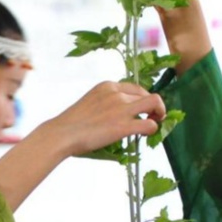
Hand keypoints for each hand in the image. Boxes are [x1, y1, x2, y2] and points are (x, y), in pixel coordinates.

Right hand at [38, 81, 165, 157]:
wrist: (62, 134)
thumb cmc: (72, 123)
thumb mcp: (90, 102)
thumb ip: (105, 103)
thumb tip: (116, 114)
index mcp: (107, 86)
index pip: (135, 87)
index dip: (142, 99)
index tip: (142, 110)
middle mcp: (117, 93)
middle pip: (147, 94)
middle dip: (153, 107)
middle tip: (151, 118)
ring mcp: (121, 109)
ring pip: (155, 103)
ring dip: (159, 113)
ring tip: (154, 123)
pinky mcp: (124, 126)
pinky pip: (150, 124)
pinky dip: (152, 129)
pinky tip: (145, 134)